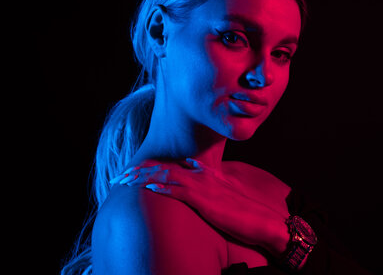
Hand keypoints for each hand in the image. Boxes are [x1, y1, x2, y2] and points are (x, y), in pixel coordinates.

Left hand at [110, 159, 289, 256]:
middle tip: (119, 175)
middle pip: (164, 167)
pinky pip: (180, 191)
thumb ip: (207, 178)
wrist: (261, 220)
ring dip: (143, 177)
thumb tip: (191, 165)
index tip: (132, 170)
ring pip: (167, 176)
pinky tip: (149, 187)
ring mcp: (203, 187)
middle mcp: (202, 176)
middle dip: (139, 170)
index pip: (172, 164)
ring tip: (125, 178)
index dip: (150, 166)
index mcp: (205, 173)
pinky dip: (163, 187)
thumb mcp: (223, 190)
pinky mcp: (205, 200)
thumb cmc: (242, 210)